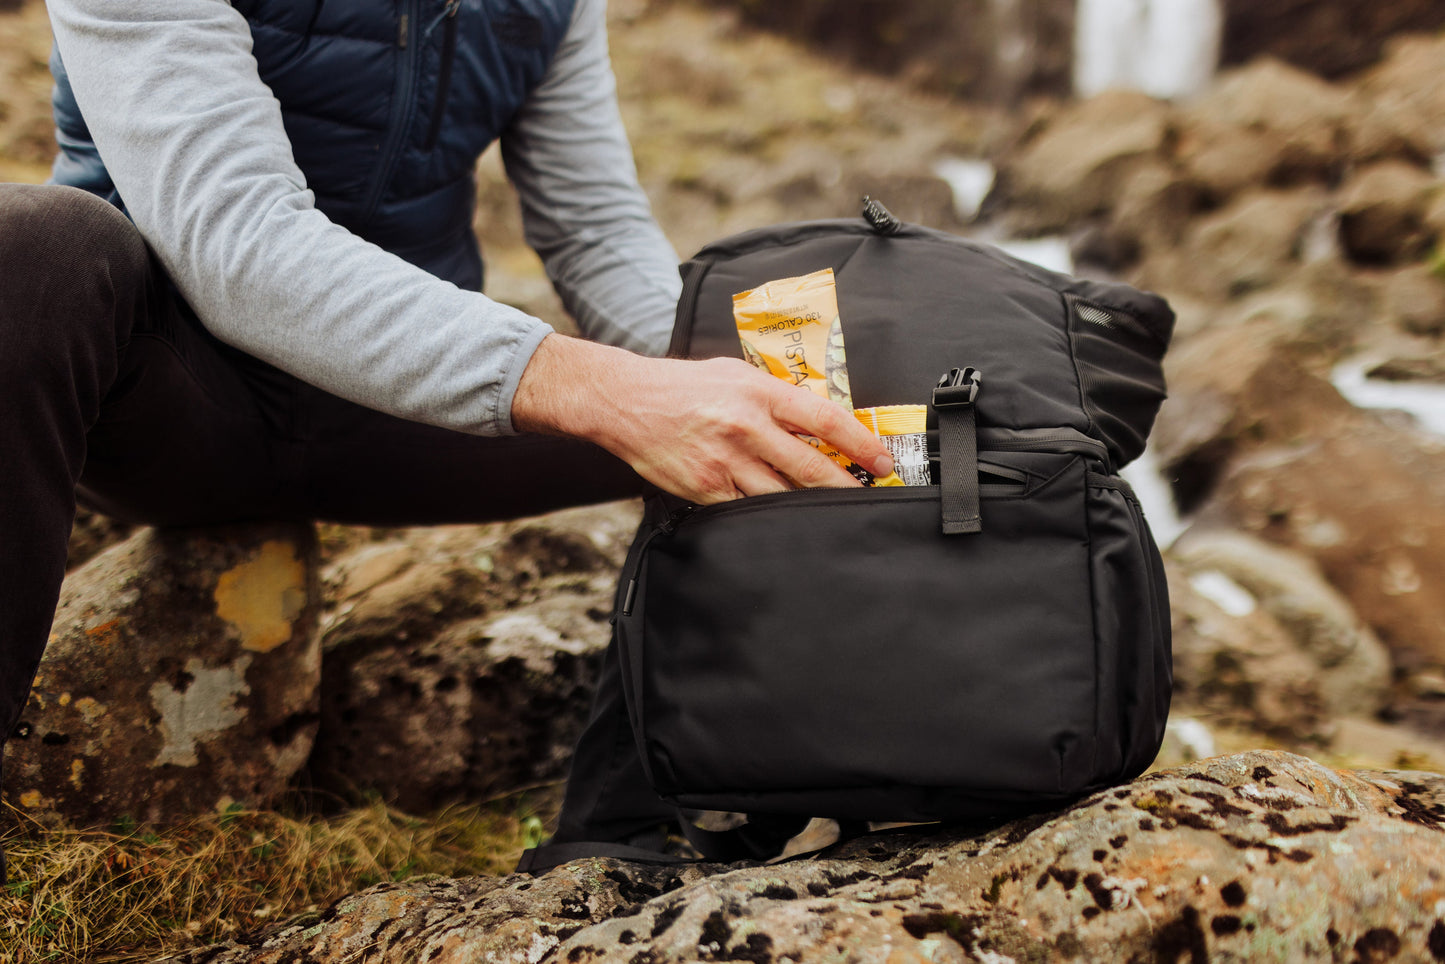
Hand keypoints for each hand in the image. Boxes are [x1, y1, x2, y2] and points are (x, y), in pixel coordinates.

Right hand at [512, 335, 893, 503]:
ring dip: (810, 509)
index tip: (882, 461)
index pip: (824, 419)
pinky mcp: (704, 488)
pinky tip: (784, 526)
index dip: (860, 443)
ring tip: (832, 517)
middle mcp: (746, 426)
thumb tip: (817, 420)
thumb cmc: (682, 386)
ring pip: (782, 496)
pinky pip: (746, 512)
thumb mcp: (735, 374)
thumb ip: (775, 396)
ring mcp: (725, 461)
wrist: (625, 400)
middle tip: (869, 499)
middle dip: (846, 487)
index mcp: (759, 393)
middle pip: (810, 466)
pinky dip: (768, 520)